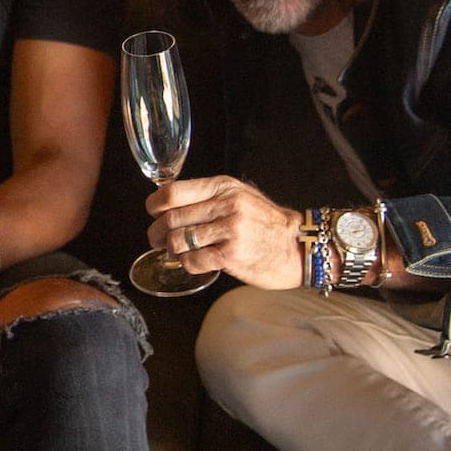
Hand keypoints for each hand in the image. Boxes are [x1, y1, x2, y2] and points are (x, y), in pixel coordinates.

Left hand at [147, 176, 306, 289]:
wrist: (297, 246)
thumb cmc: (266, 223)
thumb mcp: (240, 196)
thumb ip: (208, 196)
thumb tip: (169, 203)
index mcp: (223, 187)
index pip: (172, 192)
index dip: (154, 205)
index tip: (153, 213)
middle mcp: (226, 205)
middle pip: (171, 219)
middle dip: (157, 232)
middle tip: (156, 240)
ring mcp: (229, 231)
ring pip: (178, 241)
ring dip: (170, 249)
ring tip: (174, 252)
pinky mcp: (231, 256)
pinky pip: (192, 260)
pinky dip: (186, 263)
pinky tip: (193, 261)